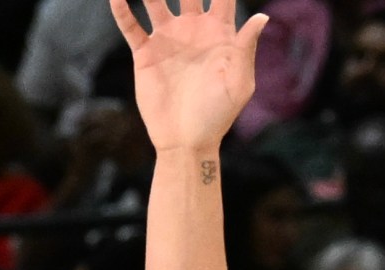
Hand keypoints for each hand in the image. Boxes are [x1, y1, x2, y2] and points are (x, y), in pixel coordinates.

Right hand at [111, 0, 269, 154]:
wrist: (187, 140)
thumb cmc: (219, 114)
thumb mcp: (239, 81)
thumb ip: (246, 46)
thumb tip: (261, 15)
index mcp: (219, 32)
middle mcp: (192, 29)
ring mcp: (167, 39)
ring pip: (155, 0)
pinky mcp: (145, 53)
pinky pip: (130, 25)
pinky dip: (122, 9)